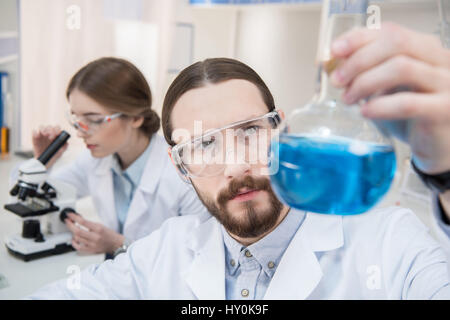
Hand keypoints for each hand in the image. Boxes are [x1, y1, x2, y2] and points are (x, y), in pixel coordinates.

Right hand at [32, 125, 68, 168]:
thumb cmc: (54, 155)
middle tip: (51, 137)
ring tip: (45, 134)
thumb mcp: (60, 152)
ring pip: (42, 127)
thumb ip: (64, 147)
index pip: (57, 128)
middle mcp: (49, 133)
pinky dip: (35, 132)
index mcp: (56, 135)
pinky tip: (37, 136)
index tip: (57, 134)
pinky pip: (34, 132)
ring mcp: (41, 135)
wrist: (44, 161)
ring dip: (43, 129)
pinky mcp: (35, 138)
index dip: (57, 129)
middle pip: (49, 127)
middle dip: (51, 130)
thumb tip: (66, 143)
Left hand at [65, 212, 124, 254]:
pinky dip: (74, 243)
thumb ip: (89, 223)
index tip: (70, 215)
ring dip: (72, 232)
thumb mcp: (100, 225)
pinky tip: (74, 239)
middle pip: (77, 231)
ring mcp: (92, 244)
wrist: (115, 244)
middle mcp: (95, 237)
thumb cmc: (109, 234)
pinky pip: (78, 247)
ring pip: (77, 238)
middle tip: (67, 221)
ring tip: (73, 229)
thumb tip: (78, 219)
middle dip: (70, 225)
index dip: (74, 217)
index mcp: (98, 229)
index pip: (83, 222)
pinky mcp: (90, 250)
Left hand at [330, 22, 449, 174]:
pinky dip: (380, 106)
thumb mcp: (386, 90)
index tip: (334, 51)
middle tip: (337, 80)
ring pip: (401, 68)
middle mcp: (440, 60)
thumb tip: (333, 64)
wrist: (436, 146)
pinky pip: (408, 103)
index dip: (359, 39)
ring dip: (365, 82)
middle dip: (359, 60)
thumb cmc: (411, 117)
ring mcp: (446, 84)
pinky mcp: (444, 110)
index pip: (391, 31)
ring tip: (348, 98)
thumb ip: (366, 74)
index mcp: (425, 50)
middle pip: (396, 43)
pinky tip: (365, 112)